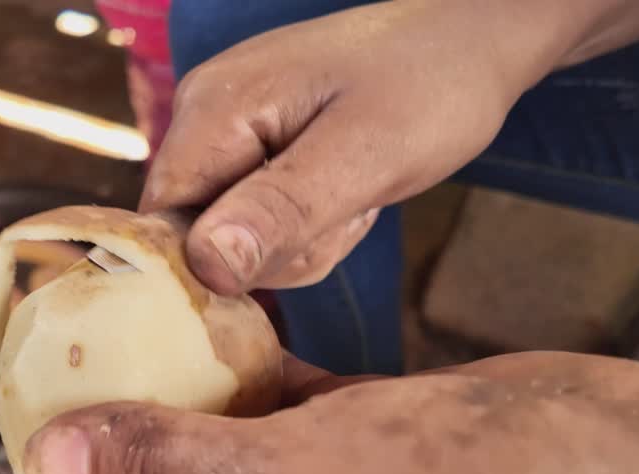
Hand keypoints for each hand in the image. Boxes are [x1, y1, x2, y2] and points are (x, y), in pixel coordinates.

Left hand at [0, 352, 638, 473]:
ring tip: (106, 337)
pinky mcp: (373, 428)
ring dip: (160, 400)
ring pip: (210, 444)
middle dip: (84, 468)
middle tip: (36, 396)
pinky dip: (244, 359)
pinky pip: (282, 394)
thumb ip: (170, 470)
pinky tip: (217, 316)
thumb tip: (59, 458)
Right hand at [141, 0, 566, 294]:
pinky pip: (260, 219)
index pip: (163, 222)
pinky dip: (306, 226)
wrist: (475, 42)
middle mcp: (205, 116)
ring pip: (233, 237)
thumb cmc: (431, 87)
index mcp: (214, 108)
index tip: (289, 255)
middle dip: (272, 251)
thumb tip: (205, 265)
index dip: (212, 264)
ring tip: (353, 200)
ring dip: (299, 242)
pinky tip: (346, 197)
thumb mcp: (364, 157)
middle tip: (344, 214)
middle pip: (197, 236)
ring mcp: (231, 131)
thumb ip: (281, 210)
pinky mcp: (258, 147)